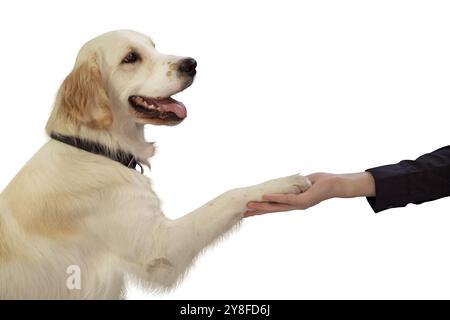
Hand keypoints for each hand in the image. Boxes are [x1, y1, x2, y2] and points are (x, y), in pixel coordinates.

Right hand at [244, 172, 374, 216]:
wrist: (336, 185)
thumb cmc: (321, 183)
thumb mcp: (302, 183)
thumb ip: (291, 186)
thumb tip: (283, 182)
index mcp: (293, 203)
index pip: (273, 207)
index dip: (260, 209)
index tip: (246, 211)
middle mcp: (294, 206)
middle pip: (272, 210)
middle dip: (256, 212)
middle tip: (242, 213)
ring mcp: (298, 205)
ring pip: (276, 206)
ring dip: (262, 206)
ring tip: (248, 206)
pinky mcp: (303, 201)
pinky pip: (286, 199)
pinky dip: (275, 197)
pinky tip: (264, 196)